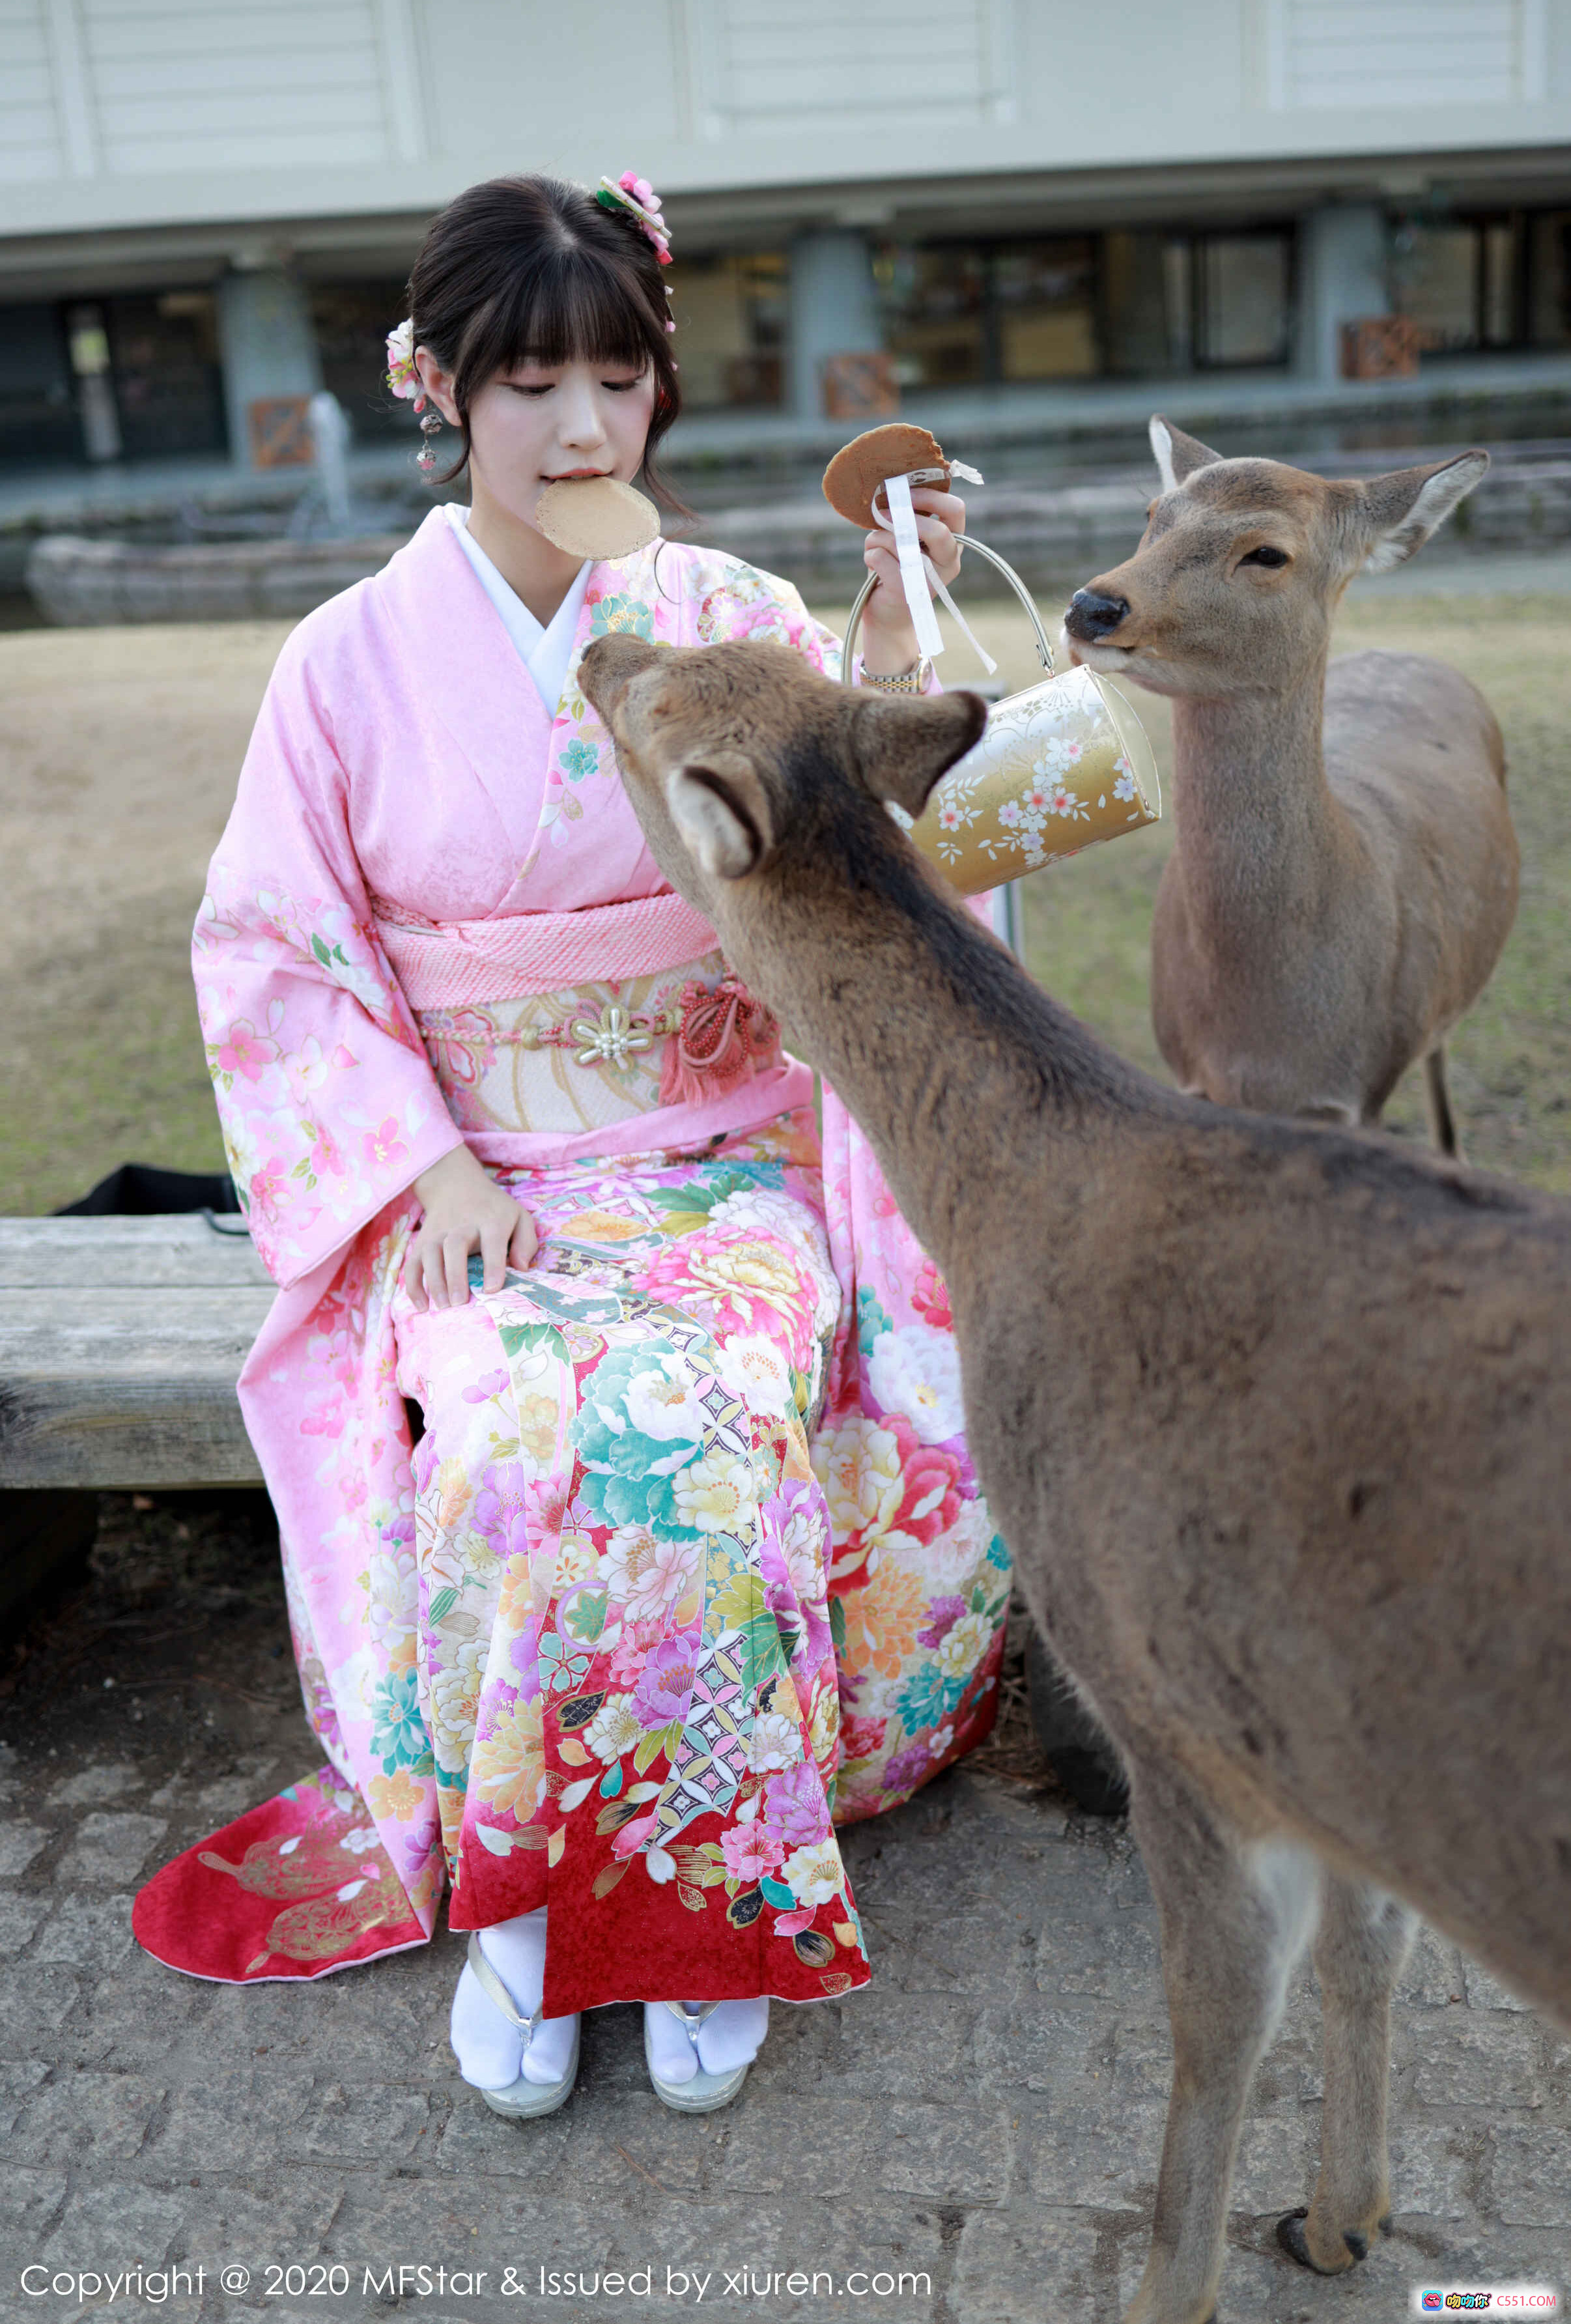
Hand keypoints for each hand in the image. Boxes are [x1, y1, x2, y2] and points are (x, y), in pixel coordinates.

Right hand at [406, 1143, 536, 1311]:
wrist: (456, 1184)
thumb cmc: (494, 1209)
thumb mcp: (519, 1216)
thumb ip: (526, 1242)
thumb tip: (522, 1269)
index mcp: (491, 1220)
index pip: (492, 1241)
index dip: (493, 1266)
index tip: (491, 1289)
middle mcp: (462, 1225)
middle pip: (454, 1246)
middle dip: (456, 1275)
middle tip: (459, 1302)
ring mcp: (438, 1233)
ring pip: (430, 1254)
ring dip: (434, 1281)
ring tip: (442, 1306)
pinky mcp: (422, 1241)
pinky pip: (413, 1263)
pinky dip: (413, 1285)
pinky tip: (422, 1305)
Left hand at [860, 487, 966, 674]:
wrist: (886, 614)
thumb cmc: (895, 567)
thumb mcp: (905, 538)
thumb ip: (906, 517)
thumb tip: (891, 493)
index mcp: (952, 543)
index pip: (955, 510)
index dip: (930, 496)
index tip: (905, 493)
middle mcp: (949, 562)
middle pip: (936, 530)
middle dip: (904, 518)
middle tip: (883, 516)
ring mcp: (930, 580)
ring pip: (900, 541)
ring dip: (878, 538)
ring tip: (875, 548)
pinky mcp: (907, 592)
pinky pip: (881, 557)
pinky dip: (870, 555)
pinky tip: (872, 565)